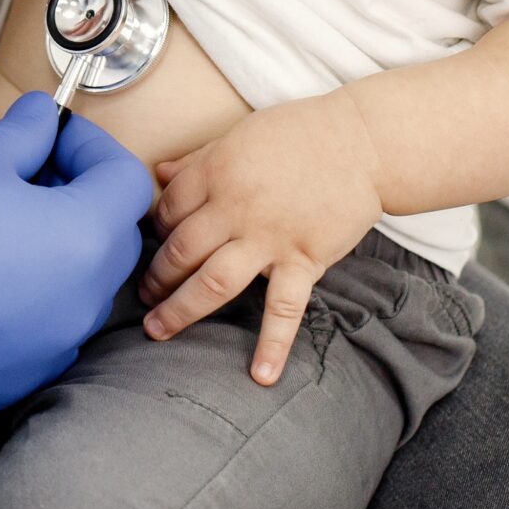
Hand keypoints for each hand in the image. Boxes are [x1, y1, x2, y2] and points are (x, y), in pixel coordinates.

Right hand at [0, 92, 149, 421]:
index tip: (52, 133)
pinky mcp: (9, 382)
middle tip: (24, 170)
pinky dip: (23, 296)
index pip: (125, 183)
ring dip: (52, 248)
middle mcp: (79, 306)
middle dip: (78, 196)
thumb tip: (43, 121)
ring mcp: (46, 351)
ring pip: (76, 287)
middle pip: (111, 238)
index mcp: (80, 241)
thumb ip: (22, 138)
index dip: (91, 146)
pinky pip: (39, 329)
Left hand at [140, 93, 384, 385]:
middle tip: (143, 295)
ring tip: (158, 328)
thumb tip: (160, 173)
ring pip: (213, 281)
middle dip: (156, 276)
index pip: (168, 209)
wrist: (365, 143)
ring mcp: (269, 238)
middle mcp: (236, 207)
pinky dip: (273, 344)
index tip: (154, 241)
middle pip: (180, 250)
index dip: (155, 228)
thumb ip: (198, 160)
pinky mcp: (304, 260)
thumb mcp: (240, 136)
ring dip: (181, 309)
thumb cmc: (301, 133)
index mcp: (217, 171)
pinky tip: (259, 375)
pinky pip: (284, 308)